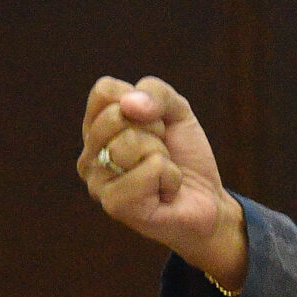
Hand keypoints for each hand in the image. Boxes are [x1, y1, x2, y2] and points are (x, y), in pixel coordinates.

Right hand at [76, 76, 247, 291]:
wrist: (207, 199)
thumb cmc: (184, 155)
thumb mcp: (177, 110)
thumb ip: (155, 93)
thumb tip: (129, 104)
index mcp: (96, 129)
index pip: (104, 90)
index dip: (140, 100)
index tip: (154, 123)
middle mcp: (89, 156)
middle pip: (116, 116)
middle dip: (153, 129)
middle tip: (161, 151)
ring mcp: (98, 182)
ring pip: (131, 143)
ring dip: (162, 156)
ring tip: (161, 173)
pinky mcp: (114, 205)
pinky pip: (151, 169)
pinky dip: (170, 176)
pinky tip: (165, 191)